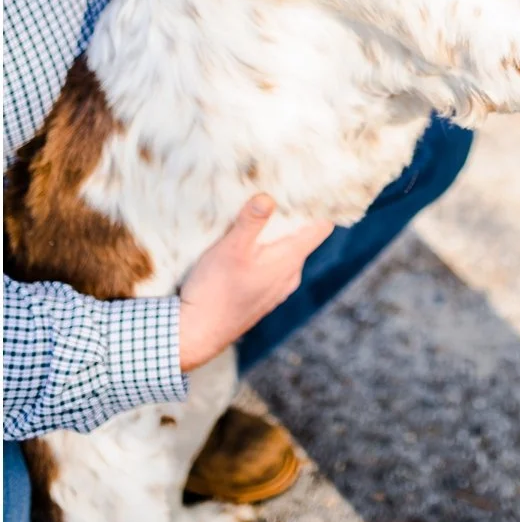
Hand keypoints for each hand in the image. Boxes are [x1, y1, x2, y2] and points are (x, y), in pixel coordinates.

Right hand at [177, 195, 332, 371]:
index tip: (311, 187)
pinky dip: (268, 251)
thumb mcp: (230, 249)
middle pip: (305, 237)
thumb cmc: (214, 291)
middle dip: (295, 216)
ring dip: (278, 234)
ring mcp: (279, 288)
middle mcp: (291, 275)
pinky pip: (275, 266)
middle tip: (280, 191)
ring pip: (288, 252)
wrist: (196, 334)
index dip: (320, 206)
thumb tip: (268, 196)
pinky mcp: (264, 296)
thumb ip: (250, 222)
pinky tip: (248, 245)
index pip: (321, 227)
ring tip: (262, 214)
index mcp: (290, 260)